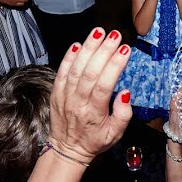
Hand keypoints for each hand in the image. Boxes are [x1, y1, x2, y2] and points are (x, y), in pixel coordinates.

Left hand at [49, 27, 131, 163]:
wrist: (67, 150)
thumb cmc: (94, 141)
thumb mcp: (115, 133)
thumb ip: (123, 114)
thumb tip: (126, 92)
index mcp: (93, 113)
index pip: (104, 84)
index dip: (115, 65)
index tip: (125, 50)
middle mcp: (77, 102)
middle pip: (90, 72)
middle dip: (103, 50)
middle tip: (115, 35)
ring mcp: (64, 96)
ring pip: (75, 68)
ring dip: (88, 48)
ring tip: (99, 32)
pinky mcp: (56, 92)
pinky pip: (62, 71)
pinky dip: (69, 56)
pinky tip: (79, 44)